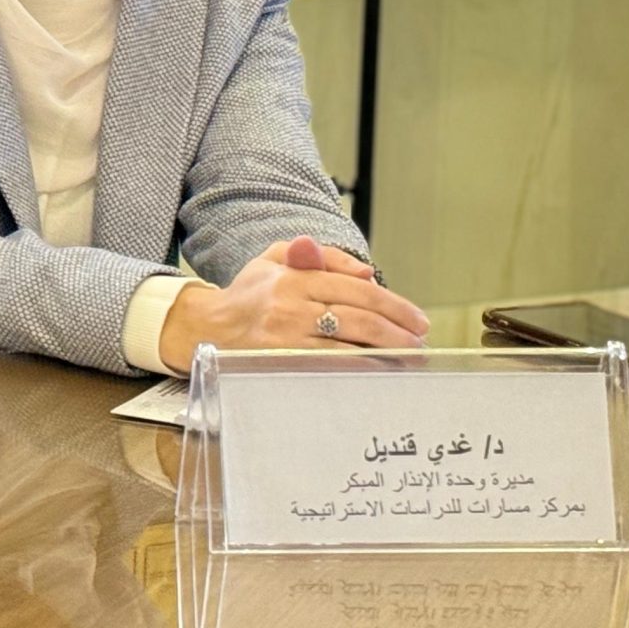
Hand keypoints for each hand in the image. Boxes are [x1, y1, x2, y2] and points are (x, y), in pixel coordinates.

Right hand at [159, 235, 429, 373]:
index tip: (417, 319)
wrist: (208, 326)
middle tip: (420, 341)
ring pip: (349, 347)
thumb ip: (321, 256)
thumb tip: (366, 272)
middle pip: (359, 320)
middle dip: (397, 332)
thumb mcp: (276, 257)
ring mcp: (285, 338)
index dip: (393, 305)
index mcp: (292, 277)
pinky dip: (360, 370)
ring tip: (410, 358)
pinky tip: (380, 371)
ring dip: (387, 354)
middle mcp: (289, 307)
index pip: (355, 288)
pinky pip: (331, 368)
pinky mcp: (281, 363)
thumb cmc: (251, 292)